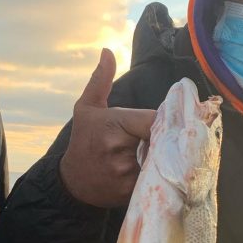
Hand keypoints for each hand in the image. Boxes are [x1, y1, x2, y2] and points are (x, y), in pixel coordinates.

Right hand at [59, 48, 155, 207]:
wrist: (73, 182)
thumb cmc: (84, 140)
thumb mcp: (87, 108)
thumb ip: (100, 80)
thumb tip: (107, 50)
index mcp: (113, 125)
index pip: (156, 119)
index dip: (166, 120)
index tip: (167, 121)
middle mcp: (119, 149)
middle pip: (163, 140)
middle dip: (168, 139)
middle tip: (168, 138)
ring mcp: (125, 173)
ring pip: (163, 160)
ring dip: (167, 157)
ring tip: (164, 155)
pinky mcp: (131, 191)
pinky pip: (157, 179)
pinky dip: (161, 175)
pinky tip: (159, 172)